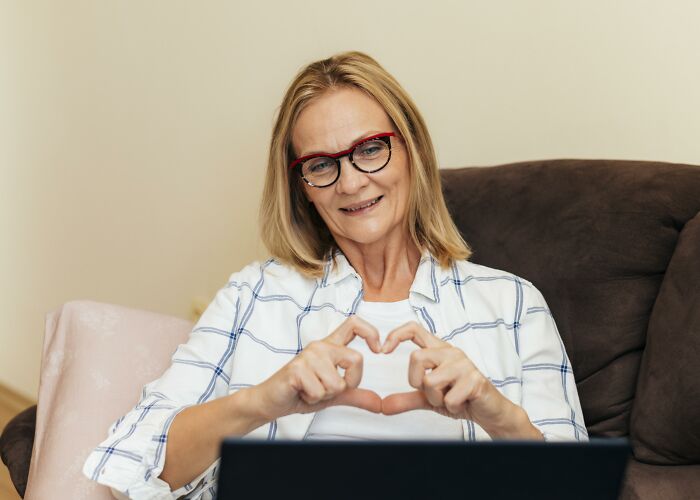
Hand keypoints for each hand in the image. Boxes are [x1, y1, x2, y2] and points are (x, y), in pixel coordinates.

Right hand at [251, 316, 382, 421]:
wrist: (272, 400)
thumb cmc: (300, 392)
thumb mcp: (334, 394)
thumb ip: (356, 395)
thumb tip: (379, 403)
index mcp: (330, 347)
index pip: (354, 324)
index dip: (371, 332)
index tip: (378, 349)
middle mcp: (320, 347)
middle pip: (356, 359)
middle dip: (348, 383)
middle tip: (328, 388)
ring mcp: (308, 356)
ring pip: (337, 383)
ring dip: (325, 395)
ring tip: (310, 390)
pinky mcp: (297, 368)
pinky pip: (320, 391)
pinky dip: (313, 399)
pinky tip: (301, 392)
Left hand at [380, 321, 541, 438]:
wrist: (490, 412)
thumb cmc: (460, 398)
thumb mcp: (429, 398)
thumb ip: (406, 399)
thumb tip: (382, 406)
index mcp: (439, 350)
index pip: (414, 329)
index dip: (395, 335)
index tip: (382, 350)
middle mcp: (450, 352)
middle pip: (417, 357)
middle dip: (416, 382)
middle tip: (431, 392)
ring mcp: (464, 364)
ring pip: (431, 381)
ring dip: (436, 399)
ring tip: (449, 399)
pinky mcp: (475, 380)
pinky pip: (448, 398)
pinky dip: (451, 407)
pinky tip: (461, 404)